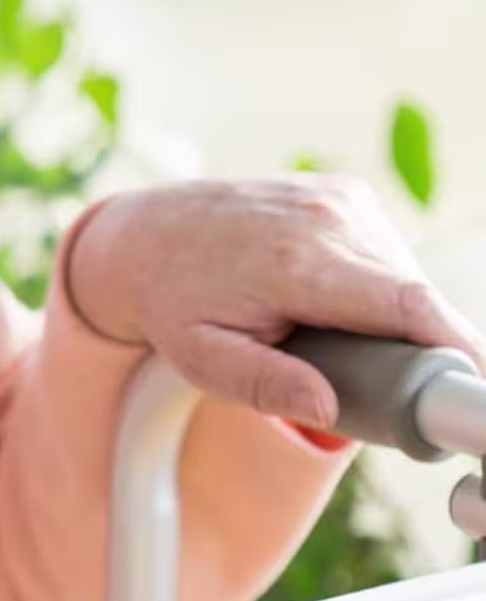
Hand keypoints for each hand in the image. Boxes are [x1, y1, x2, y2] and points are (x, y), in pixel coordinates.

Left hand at [67, 176, 484, 430]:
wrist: (147, 235)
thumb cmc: (175, 303)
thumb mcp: (203, 358)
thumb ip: (264, 386)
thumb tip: (329, 409)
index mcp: (296, 263)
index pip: (406, 305)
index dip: (456, 344)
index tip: (474, 383)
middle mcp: (326, 219)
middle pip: (415, 297)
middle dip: (418, 347)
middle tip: (378, 383)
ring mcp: (339, 197)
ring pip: (406, 277)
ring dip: (394, 316)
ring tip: (334, 336)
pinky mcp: (345, 191)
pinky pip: (389, 253)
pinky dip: (379, 286)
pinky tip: (337, 302)